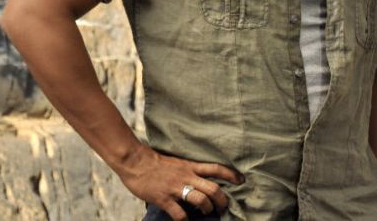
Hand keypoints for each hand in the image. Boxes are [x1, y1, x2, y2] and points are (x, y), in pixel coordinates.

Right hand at [115, 144, 243, 220]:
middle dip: (222, 201)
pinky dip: (185, 220)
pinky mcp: (164, 199)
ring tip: (207, 213)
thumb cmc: (156, 162)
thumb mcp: (178, 162)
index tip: (241, 181)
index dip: (231, 175)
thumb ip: (189, 170)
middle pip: (213, 188)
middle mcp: (187, 176)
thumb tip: (200, 180)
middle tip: (224, 207)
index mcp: (191, 166)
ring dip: (207, 209)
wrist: (136, 161)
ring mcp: (176, 188)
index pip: (216, 168)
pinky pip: (179, 213)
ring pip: (201, 200)